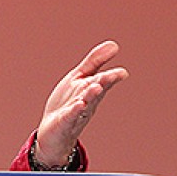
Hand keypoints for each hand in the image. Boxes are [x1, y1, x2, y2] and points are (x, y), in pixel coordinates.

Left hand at [34, 41, 128, 165]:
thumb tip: (114, 45)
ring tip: (96, 87)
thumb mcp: (79, 77)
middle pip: (97, 90)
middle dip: (103, 83)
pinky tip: (78, 104)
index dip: (111, 77)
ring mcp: (76, 112)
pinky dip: (74, 110)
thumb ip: (95, 62)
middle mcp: (87, 101)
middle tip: (110, 76)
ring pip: (86, 103)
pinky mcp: (64, 121)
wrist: (54, 130)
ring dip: (90, 95)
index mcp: (91, 89)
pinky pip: (70, 116)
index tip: (122, 73)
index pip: (103, 81)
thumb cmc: (68, 102)